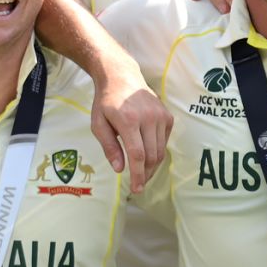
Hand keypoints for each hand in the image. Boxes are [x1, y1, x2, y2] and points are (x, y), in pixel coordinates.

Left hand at [89, 62, 171, 193]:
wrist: (121, 76)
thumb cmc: (106, 102)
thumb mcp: (98, 124)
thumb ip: (109, 147)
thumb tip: (120, 169)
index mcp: (128, 120)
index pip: (138, 155)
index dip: (138, 175)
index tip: (136, 189)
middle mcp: (148, 118)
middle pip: (152, 156)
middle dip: (146, 174)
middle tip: (138, 184)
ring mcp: (161, 116)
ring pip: (161, 151)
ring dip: (153, 166)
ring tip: (142, 173)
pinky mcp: (168, 116)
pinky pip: (165, 141)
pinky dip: (157, 151)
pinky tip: (147, 152)